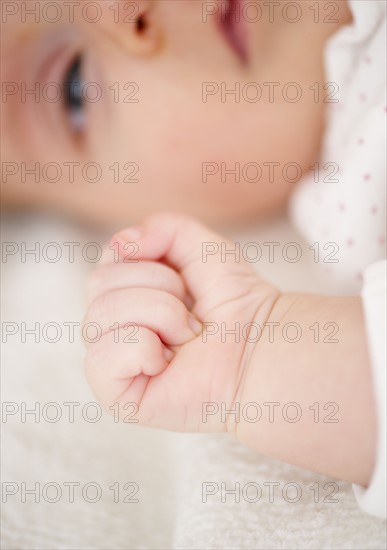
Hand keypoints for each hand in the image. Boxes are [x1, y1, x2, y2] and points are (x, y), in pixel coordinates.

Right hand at [84, 213, 279, 431]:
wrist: (260, 345)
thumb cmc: (233, 302)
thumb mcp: (201, 247)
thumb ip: (162, 227)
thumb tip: (122, 243)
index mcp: (125, 296)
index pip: (103, 264)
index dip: (142, 261)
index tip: (179, 279)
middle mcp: (113, 327)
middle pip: (97, 284)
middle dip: (158, 289)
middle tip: (190, 314)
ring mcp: (113, 363)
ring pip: (100, 315)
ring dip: (159, 316)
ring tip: (186, 335)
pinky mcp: (117, 396)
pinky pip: (102, 357)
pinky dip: (143, 350)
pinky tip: (167, 362)